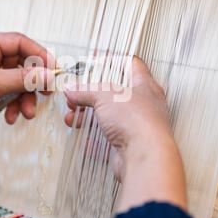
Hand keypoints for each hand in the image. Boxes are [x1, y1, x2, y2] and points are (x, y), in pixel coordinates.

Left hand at [0, 32, 53, 165]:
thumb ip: (22, 79)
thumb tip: (47, 75)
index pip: (20, 42)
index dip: (39, 55)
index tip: (53, 70)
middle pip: (21, 62)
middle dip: (32, 82)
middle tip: (45, 93)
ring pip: (18, 79)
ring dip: (24, 97)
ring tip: (25, 112)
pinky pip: (10, 90)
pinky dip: (14, 103)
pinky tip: (10, 116)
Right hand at [64, 57, 186, 212]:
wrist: (145, 157)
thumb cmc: (137, 120)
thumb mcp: (105, 95)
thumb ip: (86, 90)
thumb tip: (72, 89)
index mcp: (145, 86)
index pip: (130, 64)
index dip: (112, 60)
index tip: (94, 61)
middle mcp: (144, 106)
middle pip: (114, 94)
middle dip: (91, 95)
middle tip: (76, 95)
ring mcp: (137, 126)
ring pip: (109, 117)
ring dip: (88, 116)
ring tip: (73, 117)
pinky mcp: (129, 146)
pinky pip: (108, 139)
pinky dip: (94, 138)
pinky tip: (84, 137)